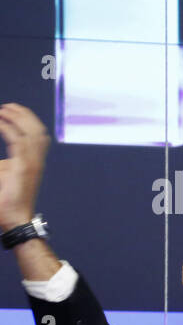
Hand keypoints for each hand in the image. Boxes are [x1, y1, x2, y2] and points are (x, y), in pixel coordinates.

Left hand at [0, 103, 49, 231]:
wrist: (14, 218)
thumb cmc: (8, 201)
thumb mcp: (6, 175)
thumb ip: (5, 164)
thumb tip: (2, 160)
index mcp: (35, 162)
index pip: (37, 135)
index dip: (27, 120)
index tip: (12, 111)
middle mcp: (37, 161)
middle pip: (37, 130)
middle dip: (23, 115)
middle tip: (8, 106)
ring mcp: (32, 164)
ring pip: (32, 133)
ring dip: (18, 118)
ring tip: (4, 110)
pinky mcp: (23, 167)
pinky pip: (18, 141)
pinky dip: (8, 129)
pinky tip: (0, 123)